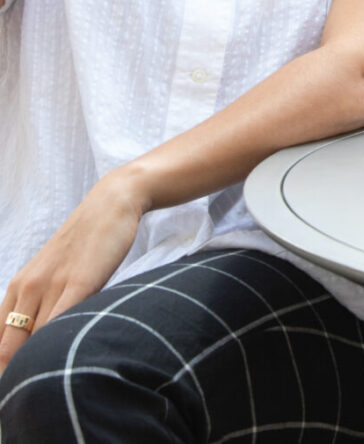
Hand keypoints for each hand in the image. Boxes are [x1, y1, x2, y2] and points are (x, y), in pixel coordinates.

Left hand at [0, 170, 146, 371]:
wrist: (111, 203)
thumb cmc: (86, 242)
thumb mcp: (53, 273)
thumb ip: (40, 305)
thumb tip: (35, 341)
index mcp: (18, 288)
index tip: (7, 386)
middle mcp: (27, 289)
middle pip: (6, 347)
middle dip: (8, 374)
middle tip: (15, 401)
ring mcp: (53, 285)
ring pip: (30, 340)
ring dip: (31, 367)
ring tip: (36, 388)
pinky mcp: (80, 281)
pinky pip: (60, 322)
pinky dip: (55, 345)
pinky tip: (60, 358)